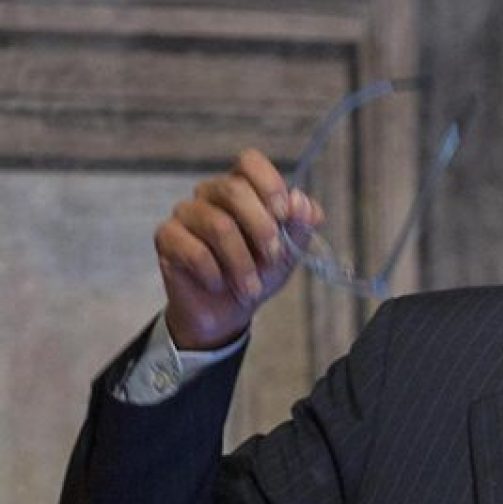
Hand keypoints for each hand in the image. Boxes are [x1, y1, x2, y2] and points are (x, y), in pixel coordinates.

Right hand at [154, 149, 323, 349]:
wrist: (227, 311)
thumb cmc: (258, 273)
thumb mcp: (288, 253)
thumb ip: (300, 226)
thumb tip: (302, 201)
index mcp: (242, 188)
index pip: (249, 162)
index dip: (269, 184)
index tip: (285, 216)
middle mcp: (210, 193)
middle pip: (233, 190)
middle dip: (262, 229)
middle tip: (273, 259)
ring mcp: (186, 213)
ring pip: (218, 225)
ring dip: (242, 263)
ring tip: (251, 287)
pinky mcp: (167, 237)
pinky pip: (194, 250)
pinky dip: (215, 274)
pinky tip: (219, 284)